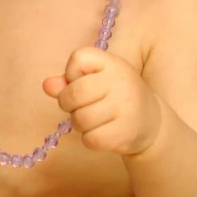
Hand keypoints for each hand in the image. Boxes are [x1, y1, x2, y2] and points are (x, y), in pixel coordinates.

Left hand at [43, 47, 161, 155]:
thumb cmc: (114, 95)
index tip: (80, 80)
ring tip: (90, 119)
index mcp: (112, 63)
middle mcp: (120, 81)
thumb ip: (69, 80)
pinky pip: (90, 139)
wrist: (150, 121)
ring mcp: (125, 107)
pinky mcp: (125, 132)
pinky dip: (89, 139)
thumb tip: (46, 85)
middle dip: (67, 103)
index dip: (71, 72)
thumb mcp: (96, 80)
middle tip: (76, 106)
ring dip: (78, 123)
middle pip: (74, 93)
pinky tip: (100, 133)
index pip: (78, 57)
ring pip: (80, 119)